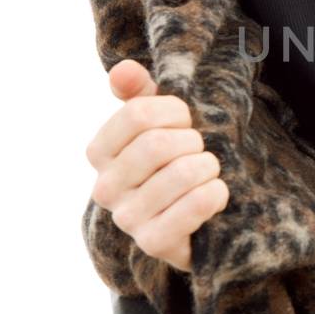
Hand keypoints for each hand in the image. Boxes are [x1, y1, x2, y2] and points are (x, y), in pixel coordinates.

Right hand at [85, 59, 229, 272]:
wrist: (195, 217)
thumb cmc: (174, 159)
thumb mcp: (159, 121)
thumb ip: (139, 91)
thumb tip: (123, 70)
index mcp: (99, 151)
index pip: (137, 113)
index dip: (175, 112)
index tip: (185, 122)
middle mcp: (104, 187)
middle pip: (158, 144)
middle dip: (193, 141)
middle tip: (200, 150)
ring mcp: (126, 218)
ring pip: (180, 174)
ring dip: (208, 167)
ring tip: (208, 172)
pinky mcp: (153, 243)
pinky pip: (193, 207)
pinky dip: (215, 194)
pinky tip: (215, 194)